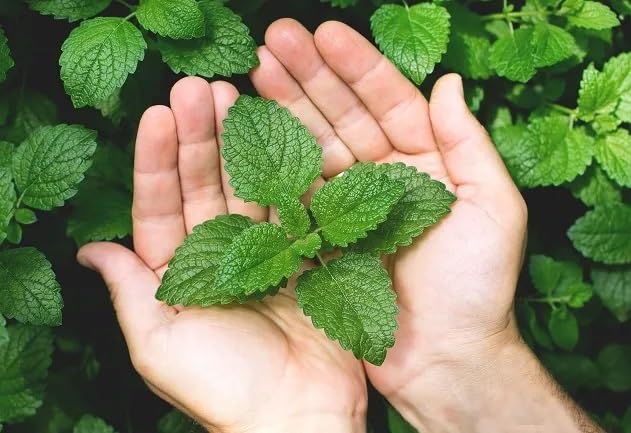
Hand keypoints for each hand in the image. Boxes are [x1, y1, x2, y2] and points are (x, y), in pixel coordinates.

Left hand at [77, 78, 366, 432]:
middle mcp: (217, 256)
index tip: (158, 114)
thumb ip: (129, 292)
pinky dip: (287, 170)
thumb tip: (90, 250)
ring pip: (246, 187)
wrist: (298, 411)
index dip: (156, 160)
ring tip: (233, 93)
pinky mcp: (302, 253)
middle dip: (198, 137)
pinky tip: (281, 132)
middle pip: (202, 186)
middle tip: (199, 88)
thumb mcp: (159, 345)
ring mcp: (262, 251)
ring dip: (238, 142)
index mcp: (176, 274)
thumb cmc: (223, 388)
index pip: (159, 206)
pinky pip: (291, 204)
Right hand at [250, 19, 595, 431]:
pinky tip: (251, 129)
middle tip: (273, 39)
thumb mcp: (493, 208)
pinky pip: (298, 191)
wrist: (445, 356)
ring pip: (315, 145)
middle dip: (310, 75)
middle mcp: (385, 177)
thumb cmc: (477, 287)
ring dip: (286, 107)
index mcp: (427, 163)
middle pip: (344, 115)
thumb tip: (448, 81)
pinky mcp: (325, 237)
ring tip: (254, 69)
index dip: (357, 66)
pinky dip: (276, 161)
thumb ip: (469, 143)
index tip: (323, 32)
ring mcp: (351, 206)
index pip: (388, 100)